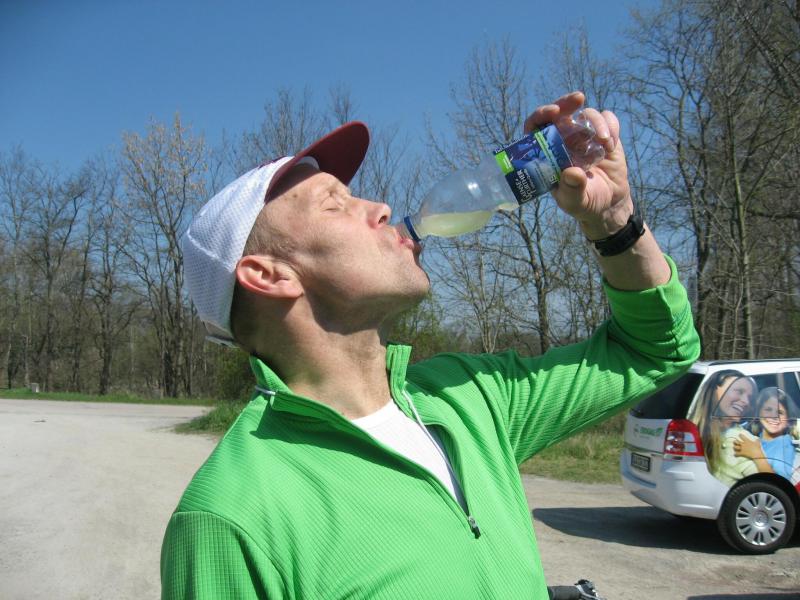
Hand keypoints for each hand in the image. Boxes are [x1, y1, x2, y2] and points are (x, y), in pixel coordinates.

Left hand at [524, 91, 632, 239]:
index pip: (536, 128)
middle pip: (560, 112)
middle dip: (566, 102)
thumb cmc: (583, 203)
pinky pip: (607, 119)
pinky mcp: (605, 134)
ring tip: (604, 143)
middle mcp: (563, 140)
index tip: (553, 111)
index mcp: (547, 153)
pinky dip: (610, 126)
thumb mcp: (574, 201)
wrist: (608, 204)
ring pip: (586, 114)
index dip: (540, 116)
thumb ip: (572, 189)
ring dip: (596, 123)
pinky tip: (610, 145)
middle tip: (577, 99)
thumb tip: (572, 173)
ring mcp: (584, 135)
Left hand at [732, 433, 764, 460]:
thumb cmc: (757, 448)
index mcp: (747, 441)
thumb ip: (757, 440)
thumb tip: (758, 438)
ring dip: (734, 447)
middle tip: (735, 442)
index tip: (739, 435)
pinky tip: (735, 454)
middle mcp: (743, 444)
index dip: (740, 435)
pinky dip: (735, 454)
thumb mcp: (758, 443)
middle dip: (735, 441)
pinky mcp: (742, 453)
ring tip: (734, 447)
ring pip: (735, 447)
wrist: (757, 454)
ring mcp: (742, 449)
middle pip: (736, 441)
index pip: (742, 436)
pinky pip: (737, 453)